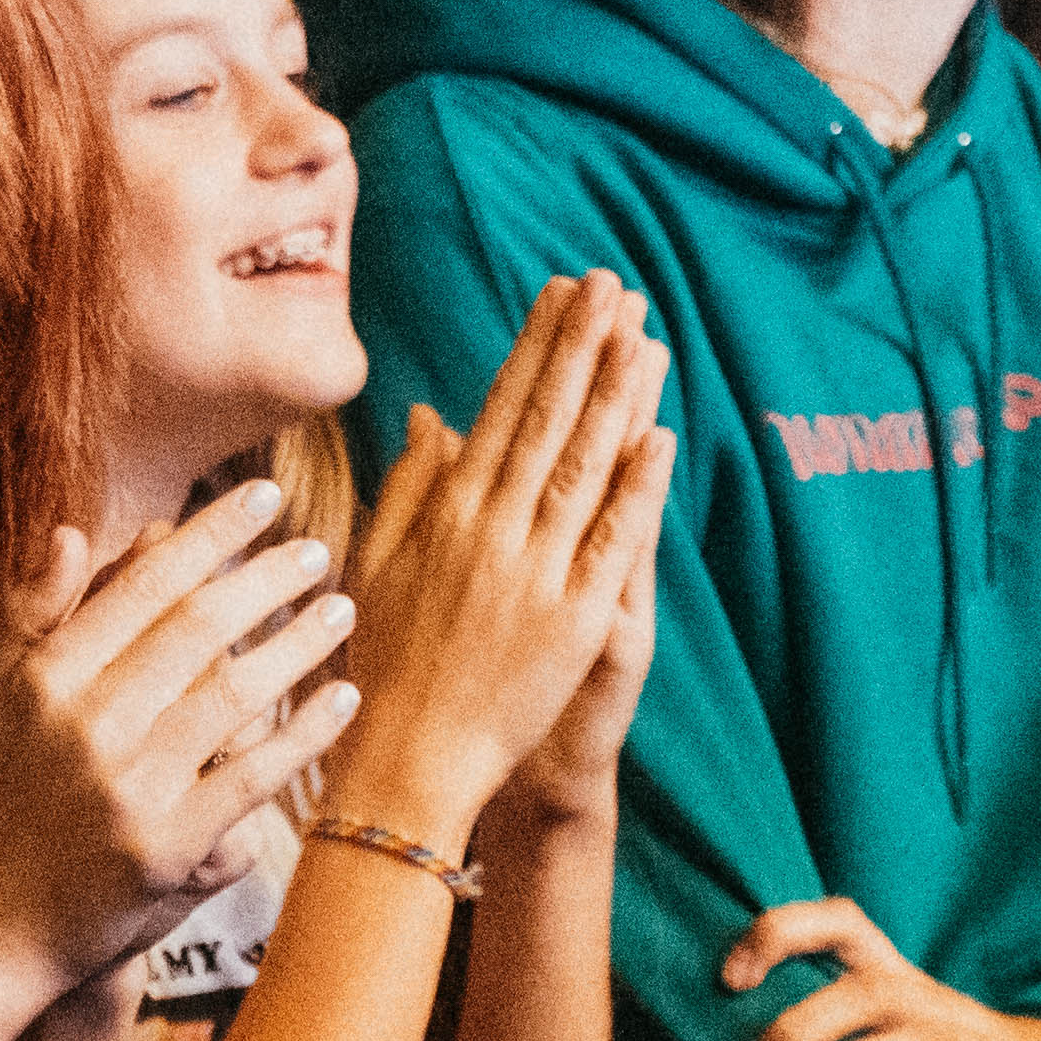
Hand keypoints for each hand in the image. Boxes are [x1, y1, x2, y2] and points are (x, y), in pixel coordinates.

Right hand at [0, 484, 356, 994]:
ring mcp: (129, 789)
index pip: (141, 582)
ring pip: (233, 694)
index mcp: (45, 677)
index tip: (262, 497)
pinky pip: (253, 776)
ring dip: (298, 644)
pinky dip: (304, 733)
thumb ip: (31, 613)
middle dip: (266, 577)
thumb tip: (71, 530)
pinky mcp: (168, 848)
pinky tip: (341, 698)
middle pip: (195, 627)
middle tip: (316, 548)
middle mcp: (85, 725)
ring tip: (340, 608)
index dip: (209, 533)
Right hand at [325, 278, 678, 852]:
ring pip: (587, 467)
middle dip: (583, 346)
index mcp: (448, 511)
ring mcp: (538, 574)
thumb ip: (411, 483)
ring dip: (619, 396)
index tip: (561, 294)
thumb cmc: (387, 658)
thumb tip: (432, 413)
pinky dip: (639, 490)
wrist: (411, 755)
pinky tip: (659, 438)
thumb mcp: (380, 560)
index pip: (502, 407)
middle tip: (611, 285)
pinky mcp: (576, 621)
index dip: (536, 346)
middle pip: (549, 420)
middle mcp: (494, 530)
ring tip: (644, 335)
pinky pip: (614, 543)